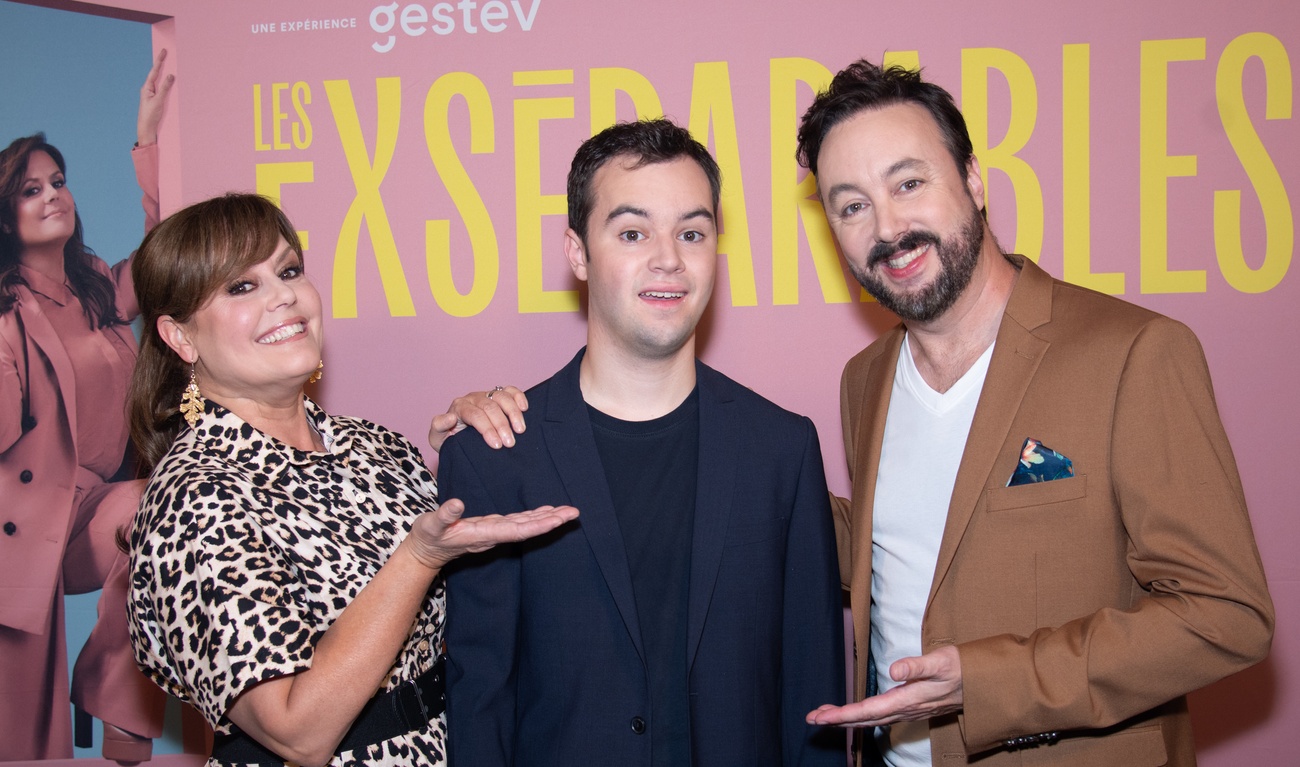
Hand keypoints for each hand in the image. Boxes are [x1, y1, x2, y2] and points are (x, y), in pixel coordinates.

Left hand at [137, 49, 173, 145]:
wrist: (146, 128)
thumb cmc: (150, 115)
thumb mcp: (158, 101)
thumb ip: (165, 88)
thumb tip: (171, 75)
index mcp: (147, 87)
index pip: (154, 71)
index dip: (159, 61)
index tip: (163, 51)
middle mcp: (148, 89)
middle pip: (156, 73)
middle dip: (161, 64)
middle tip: (165, 53)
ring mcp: (152, 94)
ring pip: (159, 81)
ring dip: (164, 73)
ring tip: (167, 64)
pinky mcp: (156, 100)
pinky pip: (162, 88)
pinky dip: (166, 83)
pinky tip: (169, 82)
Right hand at [402, 498, 576, 569]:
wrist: (425, 551)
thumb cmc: (427, 537)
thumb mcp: (431, 525)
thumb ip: (443, 515)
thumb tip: (456, 502)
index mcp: (484, 534)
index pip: (517, 530)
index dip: (539, 525)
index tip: (558, 519)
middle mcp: (494, 534)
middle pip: (529, 528)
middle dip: (552, 521)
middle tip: (575, 513)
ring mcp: (494, 531)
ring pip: (527, 525)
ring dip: (548, 518)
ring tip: (568, 511)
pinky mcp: (492, 527)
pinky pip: (519, 522)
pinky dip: (535, 517)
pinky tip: (547, 512)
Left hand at [428, 386, 527, 450]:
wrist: (459, 439)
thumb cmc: (450, 440)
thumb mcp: (438, 439)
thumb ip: (438, 427)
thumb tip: (450, 418)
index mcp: (459, 406)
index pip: (475, 415)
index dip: (487, 429)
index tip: (497, 445)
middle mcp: (473, 398)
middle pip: (490, 407)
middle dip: (502, 425)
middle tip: (510, 443)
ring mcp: (487, 395)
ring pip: (502, 397)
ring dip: (513, 413)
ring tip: (520, 430)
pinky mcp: (498, 395)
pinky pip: (510, 390)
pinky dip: (519, 397)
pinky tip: (524, 409)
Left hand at [807, 645, 962, 727]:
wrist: (978, 682)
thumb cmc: (959, 669)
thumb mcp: (940, 662)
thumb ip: (917, 665)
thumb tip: (894, 670)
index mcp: (907, 699)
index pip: (868, 710)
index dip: (843, 714)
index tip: (822, 716)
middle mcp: (904, 710)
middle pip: (864, 719)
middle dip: (837, 719)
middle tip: (812, 718)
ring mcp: (906, 711)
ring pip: (870, 720)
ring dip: (845, 719)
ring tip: (823, 715)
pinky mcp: (908, 709)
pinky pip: (878, 717)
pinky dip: (860, 717)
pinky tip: (851, 715)